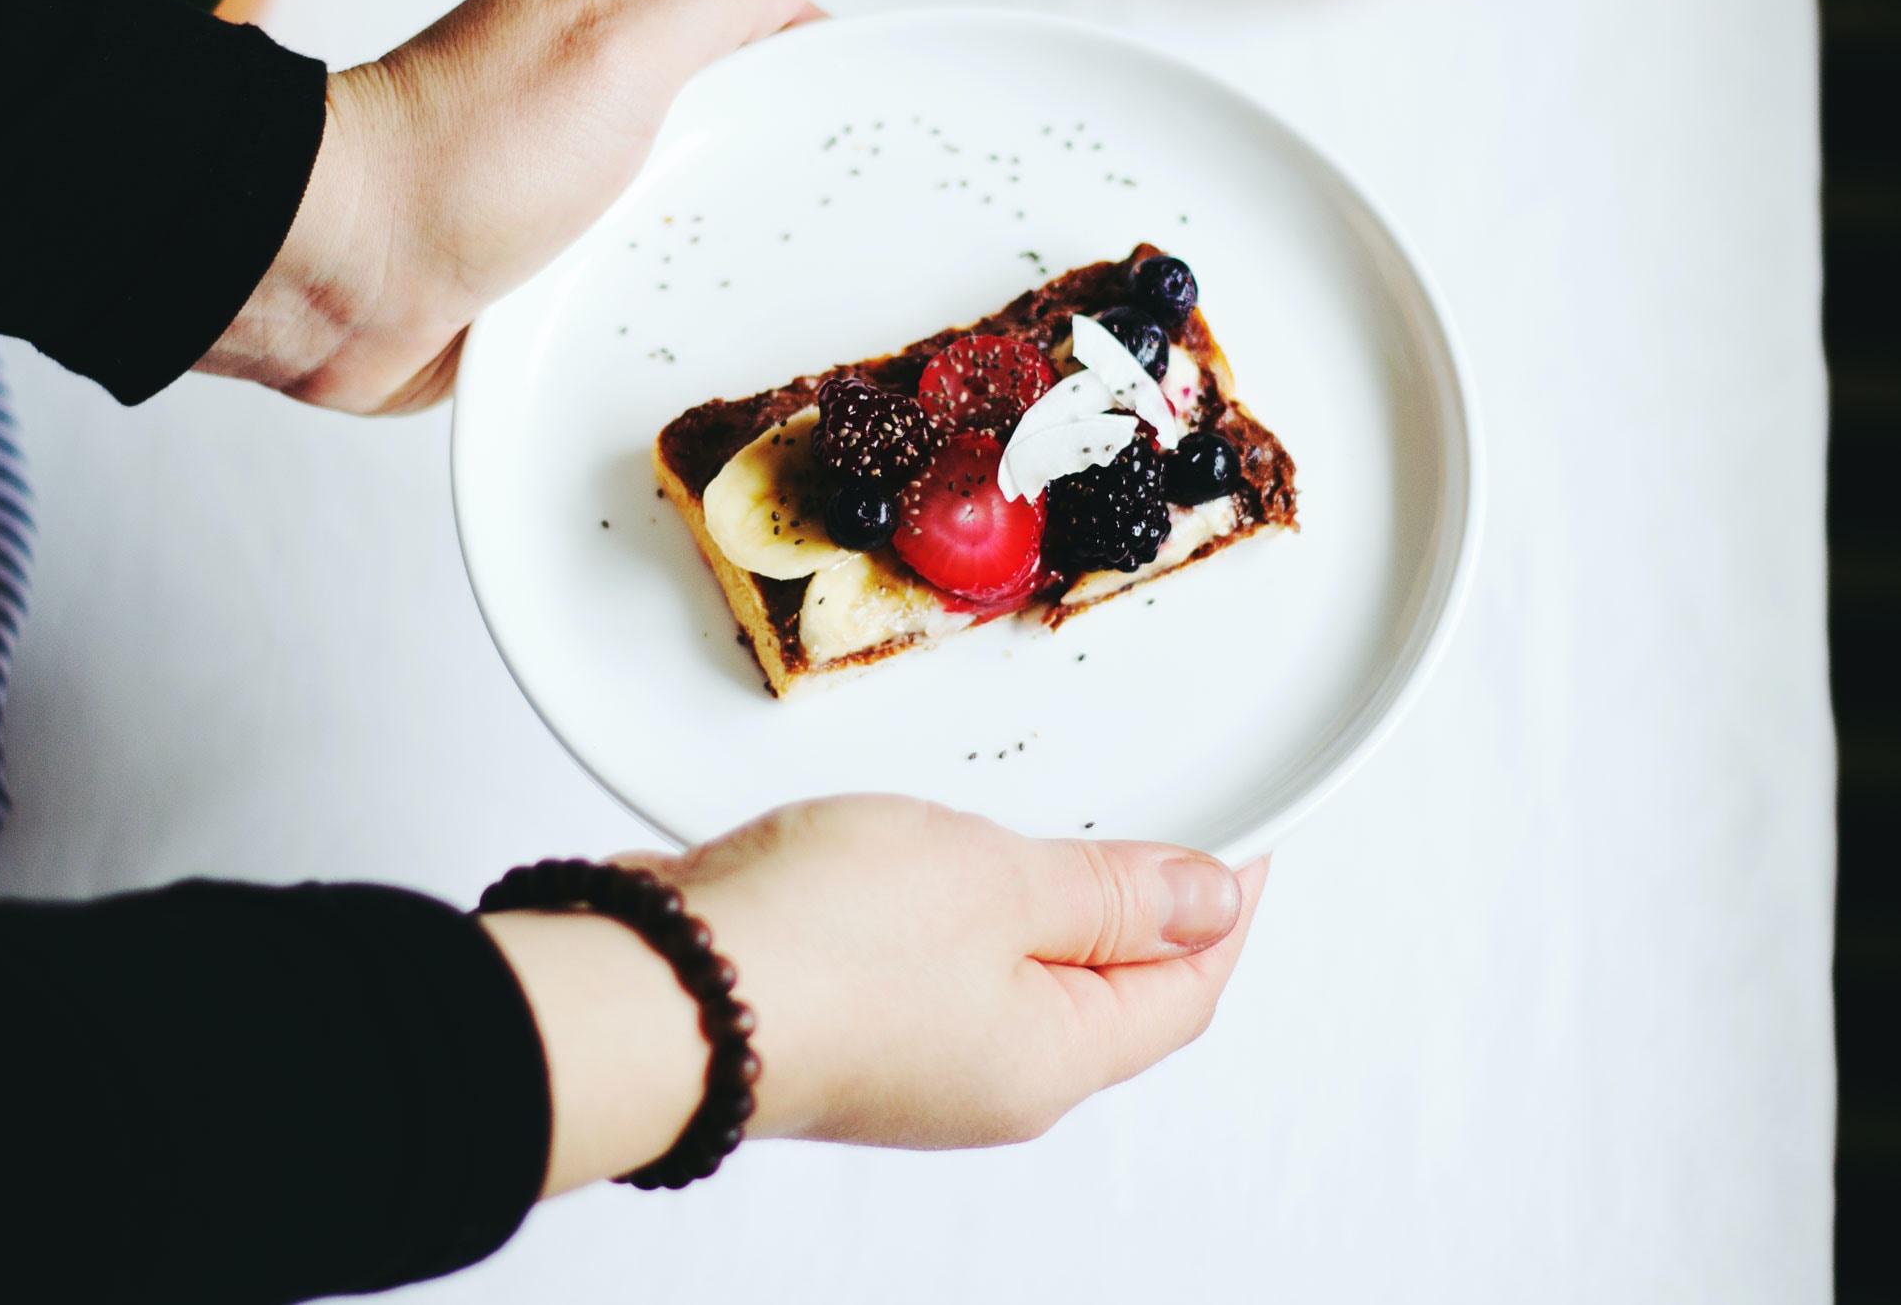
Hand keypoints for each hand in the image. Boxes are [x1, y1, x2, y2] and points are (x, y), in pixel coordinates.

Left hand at [195, 0, 829, 411]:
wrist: (336, 274)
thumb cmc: (462, 153)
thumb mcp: (615, 47)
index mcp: (600, 17)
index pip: (741, 17)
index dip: (807, 55)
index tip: (860, 107)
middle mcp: (581, 96)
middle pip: (720, 118)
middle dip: (769, 159)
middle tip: (819, 211)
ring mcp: (558, 185)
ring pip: (678, 206)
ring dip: (710, 240)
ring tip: (759, 276)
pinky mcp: (539, 268)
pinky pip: (630, 279)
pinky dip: (656, 297)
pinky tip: (686, 319)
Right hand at [480, 795, 1265, 1194]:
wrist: (654, 988)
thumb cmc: (822, 947)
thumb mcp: (999, 885)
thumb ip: (1107, 893)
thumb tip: (1209, 900)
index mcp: (1052, 1061)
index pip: (1185, 988)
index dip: (1225, 906)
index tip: (1246, 838)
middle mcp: (988, 1079)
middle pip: (1103, 992)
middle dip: (1135, 907)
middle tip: (1155, 821)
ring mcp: (910, 1059)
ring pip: (1011, 975)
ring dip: (1036, 902)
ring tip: (1042, 824)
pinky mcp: (840, 1023)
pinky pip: (932, 967)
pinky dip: (954, 909)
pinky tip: (926, 857)